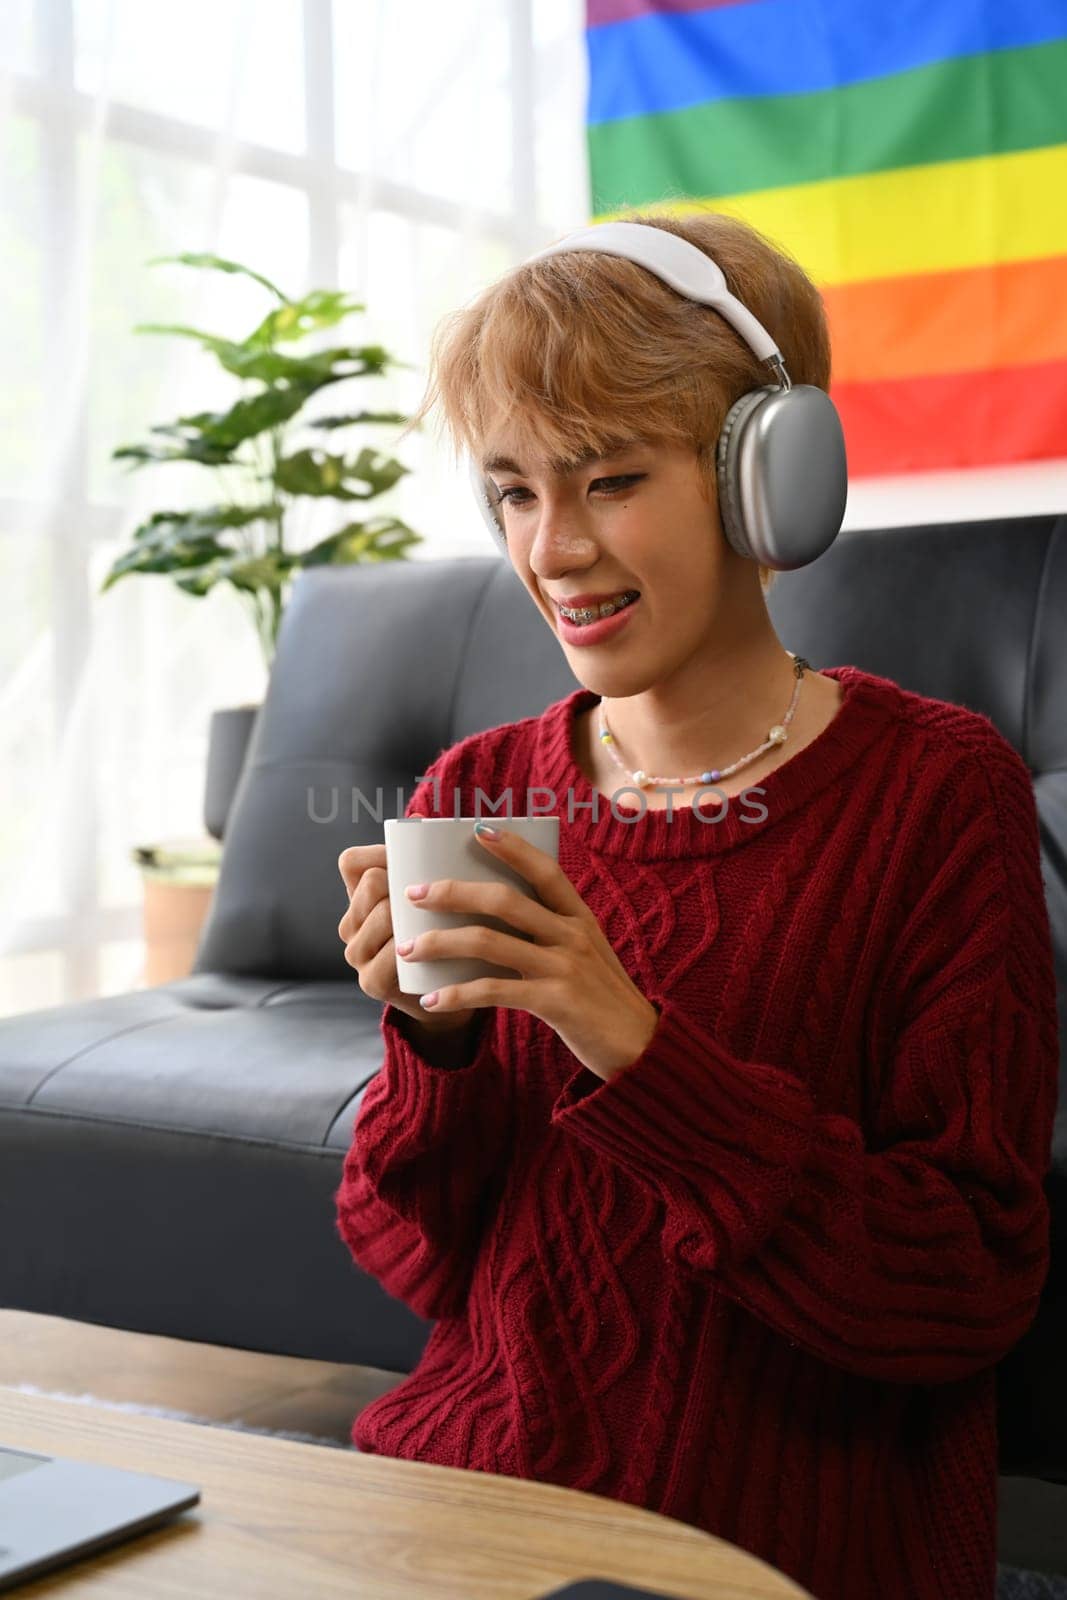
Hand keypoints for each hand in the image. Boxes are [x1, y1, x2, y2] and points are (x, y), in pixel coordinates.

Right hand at [337, 837, 478, 1035]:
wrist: (449, 995)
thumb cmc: (448, 937)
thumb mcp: (436, 900)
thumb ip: (432, 866)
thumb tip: (433, 819)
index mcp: (359, 900)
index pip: (351, 863)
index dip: (380, 854)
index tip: (415, 858)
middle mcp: (351, 925)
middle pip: (371, 883)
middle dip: (404, 882)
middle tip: (440, 891)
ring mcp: (357, 955)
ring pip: (381, 913)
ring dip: (410, 913)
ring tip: (442, 916)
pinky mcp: (371, 983)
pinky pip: (389, 953)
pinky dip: (412, 946)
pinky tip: (430, 945)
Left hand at [397, 824, 659, 1081]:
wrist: (640, 1047)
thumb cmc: (603, 999)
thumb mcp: (587, 954)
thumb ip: (552, 932)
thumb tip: (494, 915)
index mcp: (581, 917)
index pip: (545, 870)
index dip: (512, 848)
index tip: (476, 830)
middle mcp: (573, 935)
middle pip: (504, 900)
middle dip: (452, 893)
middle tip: (413, 893)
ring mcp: (564, 967)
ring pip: (489, 942)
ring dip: (440, 943)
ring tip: (408, 948)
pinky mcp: (555, 1002)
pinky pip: (494, 990)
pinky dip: (457, 994)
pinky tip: (432, 999)